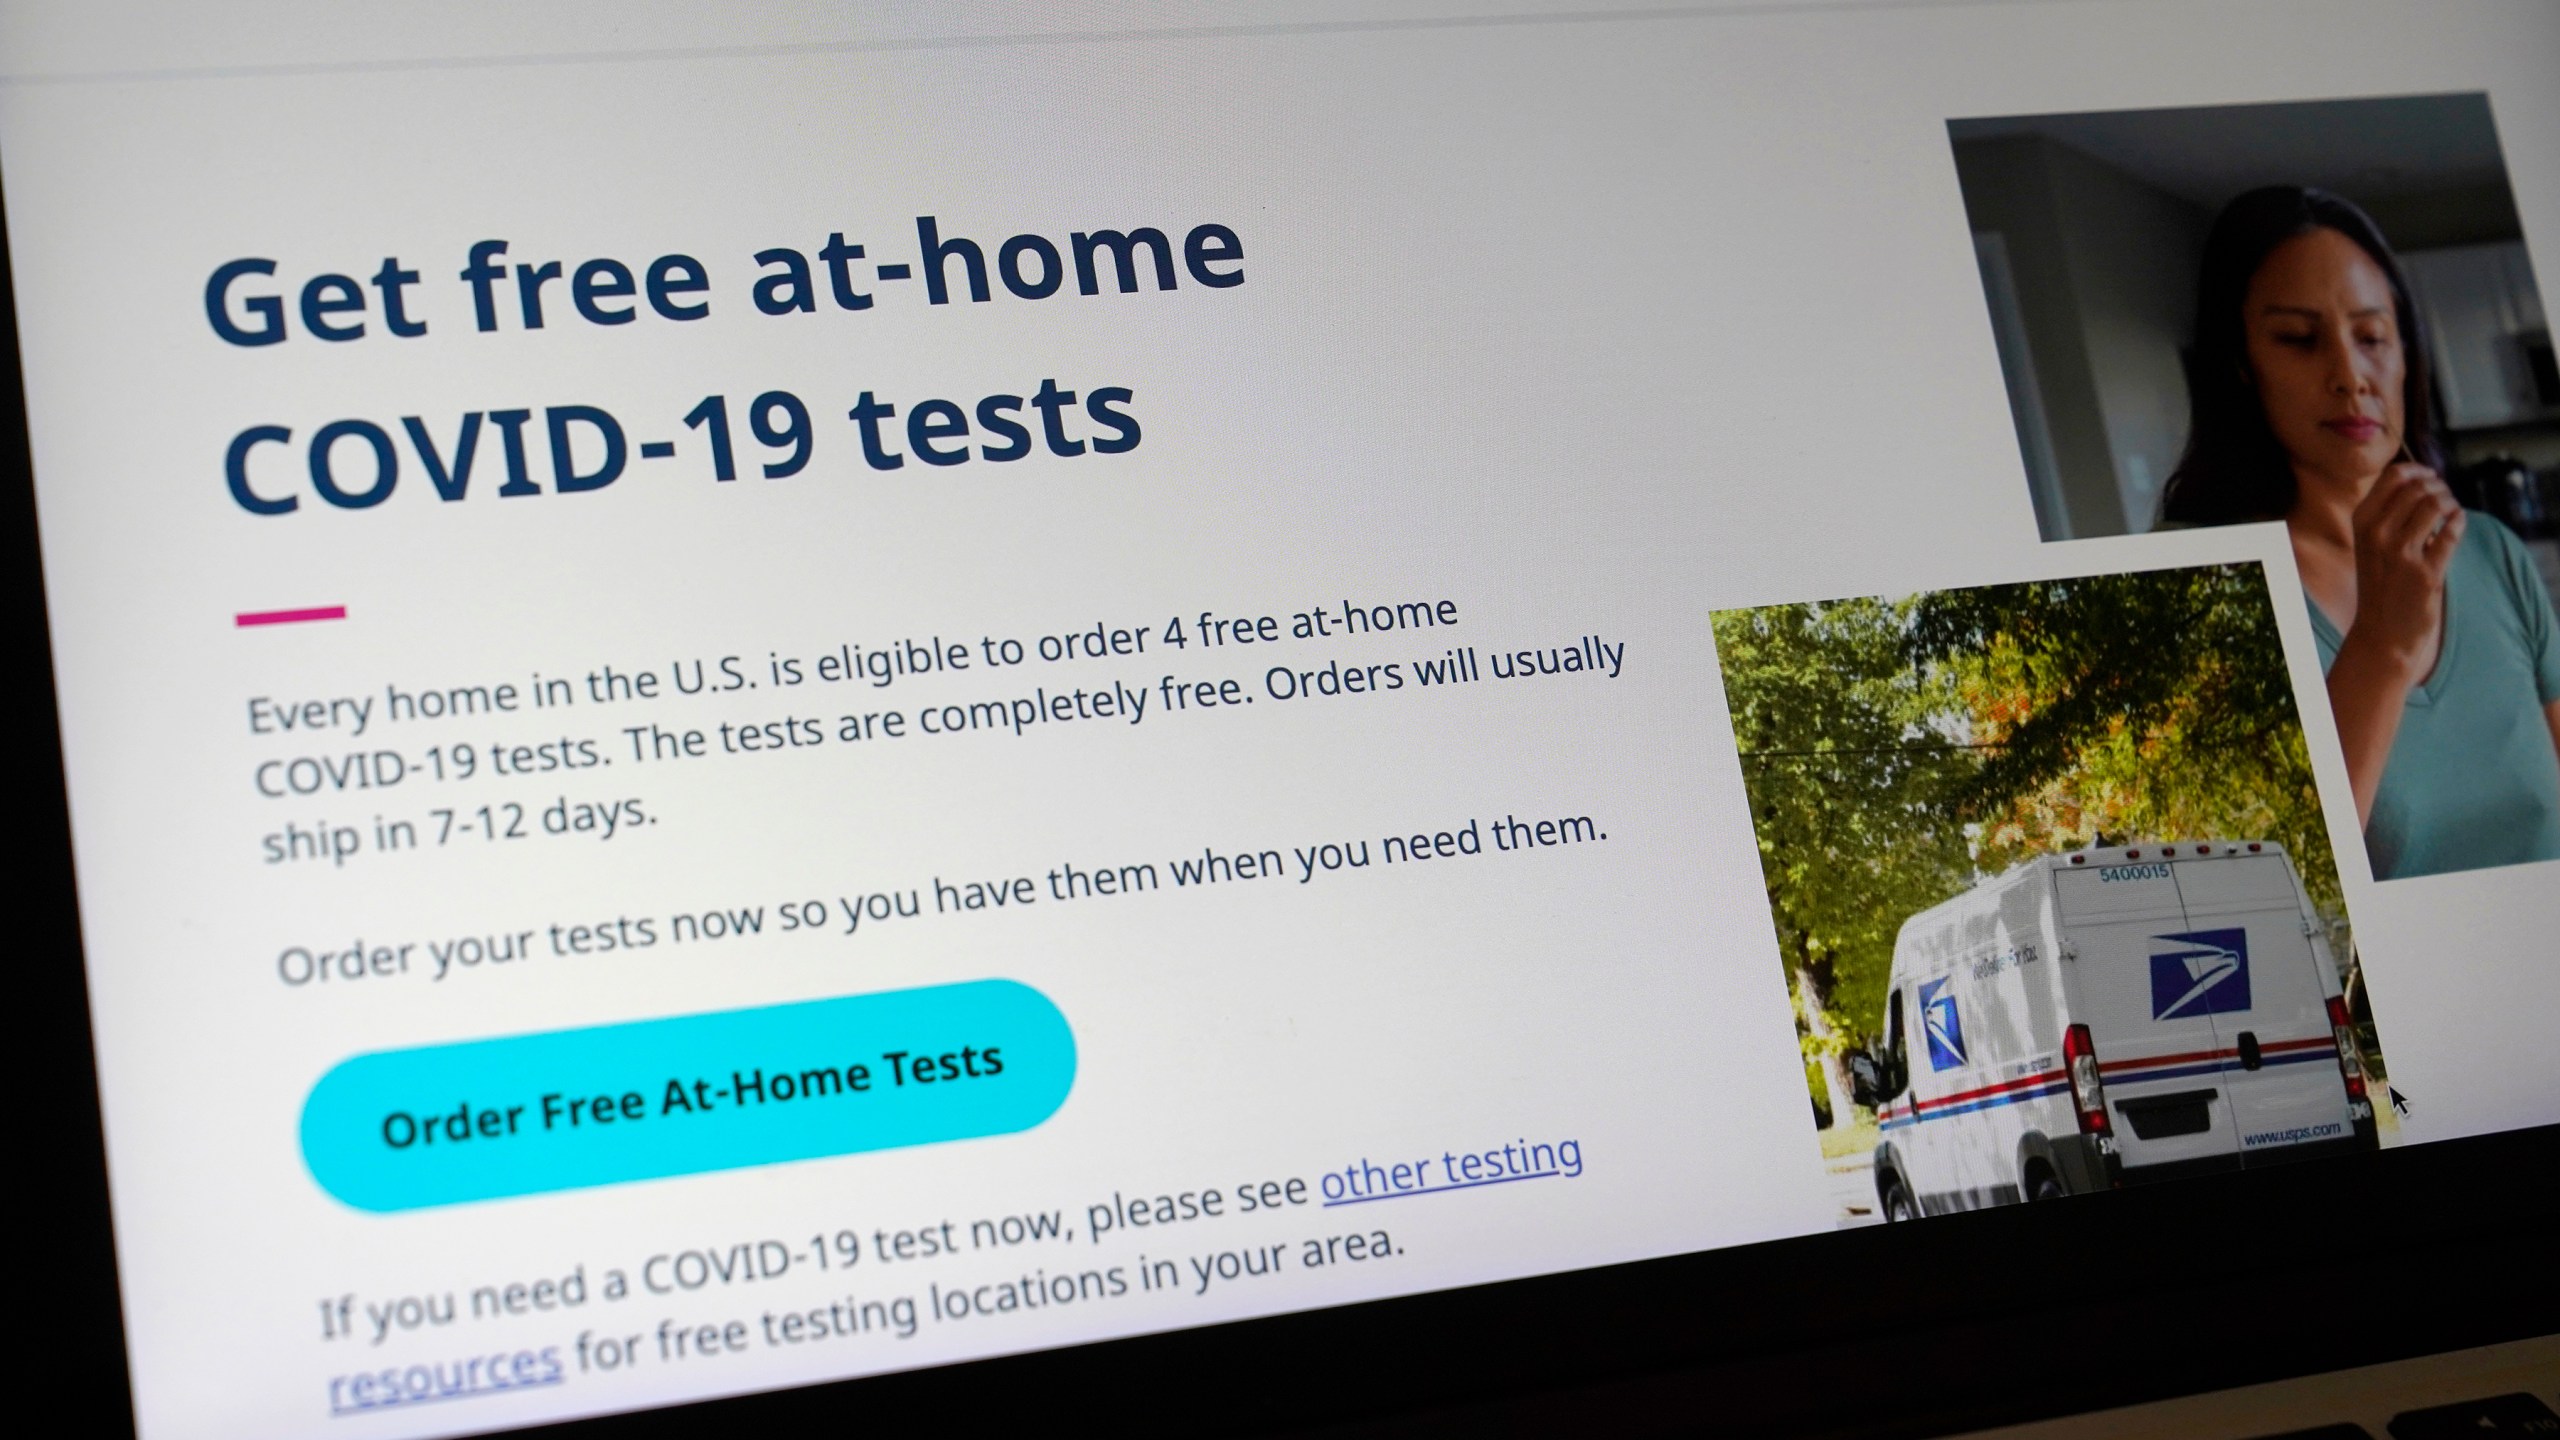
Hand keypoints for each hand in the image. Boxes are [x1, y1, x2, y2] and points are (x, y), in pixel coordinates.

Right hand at [2345, 462, 2463, 685]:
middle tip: (2444, 498)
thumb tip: (2424, 479)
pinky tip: (2457, 523)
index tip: (2431, 478)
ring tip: (2451, 511)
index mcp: (2361, 522)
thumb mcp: (2370, 543)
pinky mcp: (2426, 572)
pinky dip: (2459, 521)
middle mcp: (2377, 534)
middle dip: (2439, 486)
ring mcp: (2401, 554)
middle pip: (2419, 486)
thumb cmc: (2381, 583)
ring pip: (2436, 503)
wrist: (2381, 632)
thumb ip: (2389, 512)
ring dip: (2450, 502)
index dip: (2419, 470)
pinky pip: (2452, 532)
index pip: (2394, 475)